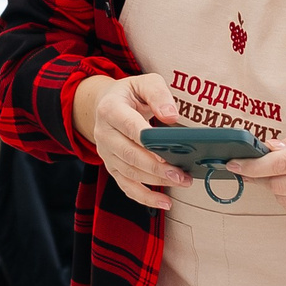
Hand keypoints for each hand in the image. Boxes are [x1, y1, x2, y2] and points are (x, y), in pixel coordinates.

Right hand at [76, 72, 186, 210]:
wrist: (106, 103)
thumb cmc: (131, 94)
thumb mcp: (144, 82)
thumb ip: (158, 93)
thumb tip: (171, 116)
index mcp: (110, 109)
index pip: (130, 127)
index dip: (148, 141)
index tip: (167, 151)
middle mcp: (104, 134)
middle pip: (130, 155)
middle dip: (157, 168)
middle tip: (181, 174)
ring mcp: (106, 153)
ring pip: (130, 172)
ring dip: (156, 181)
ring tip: (182, 182)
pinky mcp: (112, 167)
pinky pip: (126, 186)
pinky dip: (145, 197)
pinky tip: (164, 203)